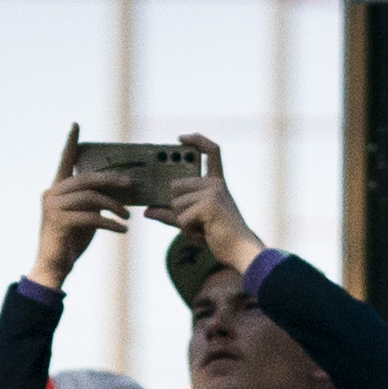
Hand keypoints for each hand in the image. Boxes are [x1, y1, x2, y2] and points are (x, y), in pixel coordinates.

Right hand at [33, 124, 129, 286]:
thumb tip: (118, 188)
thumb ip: (93, 200)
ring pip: (91, 198)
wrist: (54, 267)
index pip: (64, 160)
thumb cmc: (71, 241)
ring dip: (114, 206)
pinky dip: (111, 223)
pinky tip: (123, 230)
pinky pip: (92, 217)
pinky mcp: (59, 222)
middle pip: (87, 179)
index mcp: (56, 189)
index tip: (76, 124)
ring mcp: (53, 207)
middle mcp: (51, 193)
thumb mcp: (85, 216)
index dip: (71, 142)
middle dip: (111, 180)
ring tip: (128, 217)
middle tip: (131, 185)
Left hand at [156, 134, 262, 288]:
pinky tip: (204, 233)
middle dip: (178, 207)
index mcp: (216, 182)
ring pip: (176, 204)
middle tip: (197, 221)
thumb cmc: (219, 236)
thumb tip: (147, 211)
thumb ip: (170, 214)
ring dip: (184, 222)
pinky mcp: (209, 204)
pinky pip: (181, 218)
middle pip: (176, 186)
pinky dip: (187, 230)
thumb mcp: (192, 222)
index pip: (211, 151)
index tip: (180, 138)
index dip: (197, 139)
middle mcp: (215, 183)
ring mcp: (213, 192)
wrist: (240, 250)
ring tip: (204, 228)